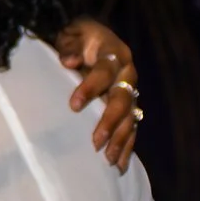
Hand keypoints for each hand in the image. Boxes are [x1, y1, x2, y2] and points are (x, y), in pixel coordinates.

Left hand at [57, 18, 140, 171]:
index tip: (74, 105)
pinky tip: (120, 166)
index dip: (91, 87)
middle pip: (122, 99)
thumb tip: (68, 61)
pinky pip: (132, 129)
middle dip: (110, 121)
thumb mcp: (71, 34)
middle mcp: (127, 74)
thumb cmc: (76, 37)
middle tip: (96, 142)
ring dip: (120, 139)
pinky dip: (127, 147)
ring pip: (130, 117)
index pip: (105, 71)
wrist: (90, 40)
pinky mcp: (129, 108)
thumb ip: (70, 45)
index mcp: (114, 53)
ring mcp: (130, 92)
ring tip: (108, 160)